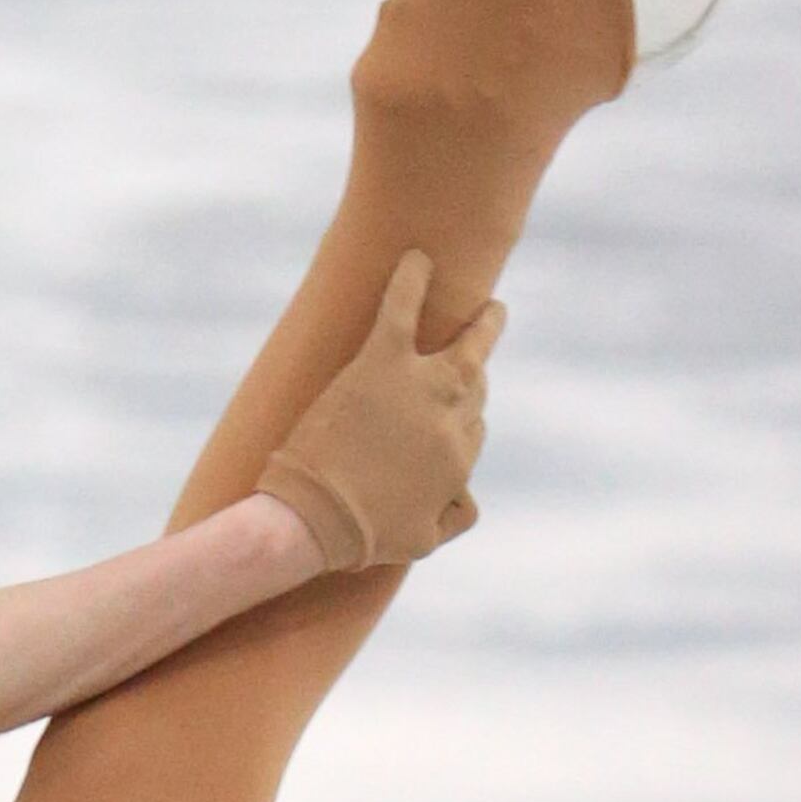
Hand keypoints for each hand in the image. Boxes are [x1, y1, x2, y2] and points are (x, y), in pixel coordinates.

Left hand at [259, 249, 503, 572]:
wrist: (313, 520)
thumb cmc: (359, 537)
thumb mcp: (421, 542)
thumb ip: (454, 518)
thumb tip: (467, 497)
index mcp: (459, 459)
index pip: (473, 427)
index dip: (462, 420)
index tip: (448, 414)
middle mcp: (450, 419)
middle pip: (476, 386)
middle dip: (478, 369)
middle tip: (483, 346)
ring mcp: (419, 388)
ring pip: (464, 348)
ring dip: (479, 326)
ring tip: (487, 310)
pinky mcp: (380, 365)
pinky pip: (400, 310)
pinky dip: (409, 281)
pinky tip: (415, 259)